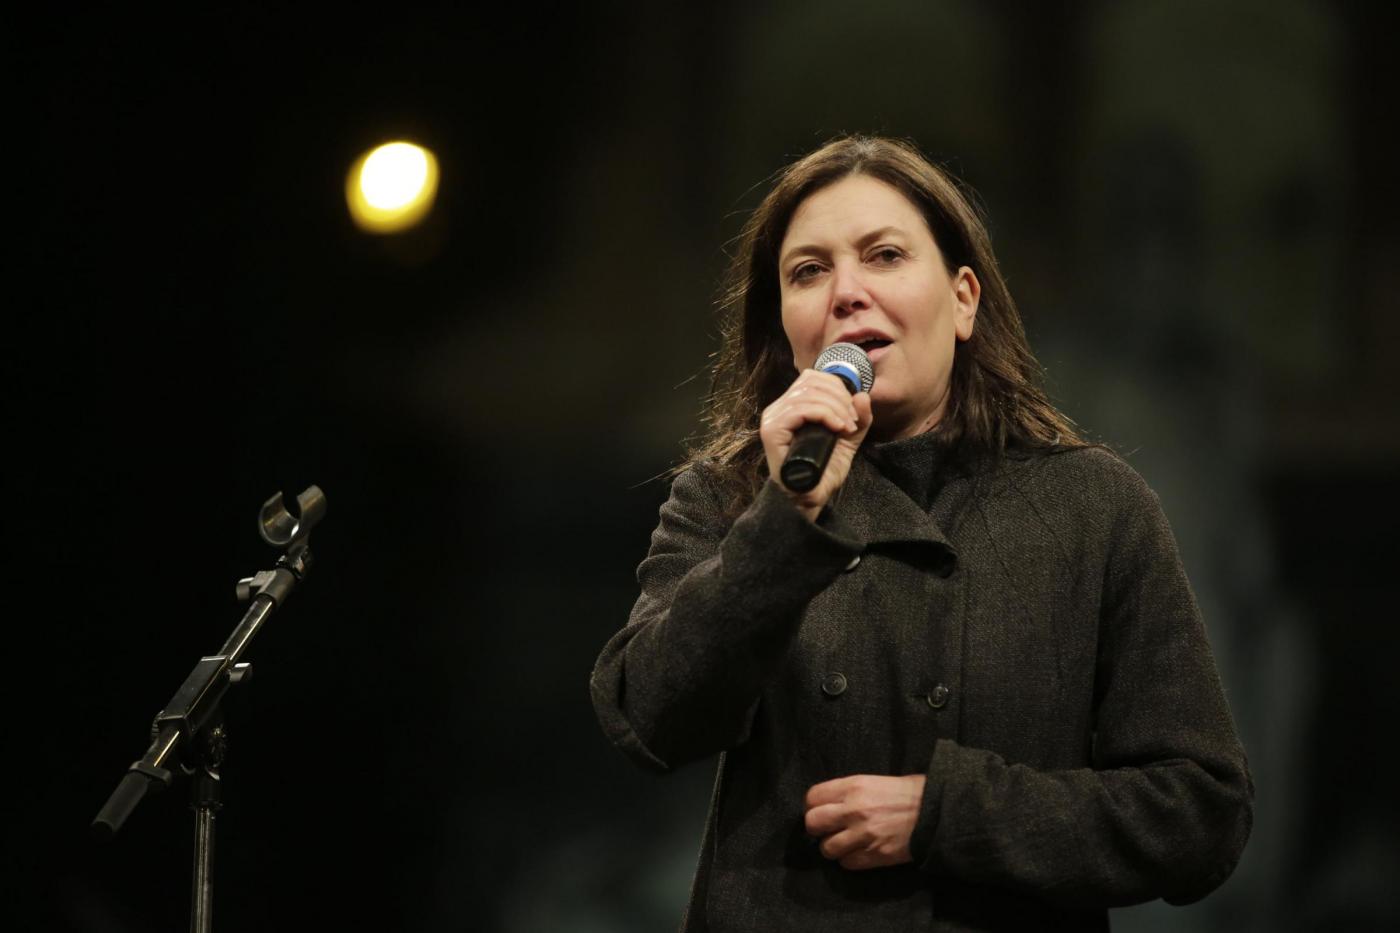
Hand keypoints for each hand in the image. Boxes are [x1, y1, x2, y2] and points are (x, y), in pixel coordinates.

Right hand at [759, 370, 872, 519]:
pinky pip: (800, 409)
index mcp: (792, 406)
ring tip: (847, 428)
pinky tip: (837, 428)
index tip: (853, 412)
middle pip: (812, 381)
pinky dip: (824, 414)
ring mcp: (773, 418)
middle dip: (840, 397)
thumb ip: (858, 420)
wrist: (809, 499)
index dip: (838, 387)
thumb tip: (863, 395)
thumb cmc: (823, 472)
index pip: (813, 378)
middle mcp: (779, 408)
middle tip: (852, 421)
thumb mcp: (847, 441)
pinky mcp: (772, 431)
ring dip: (836, 407)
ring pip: (808, 394)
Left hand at [804, 773, 925, 869]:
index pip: (812, 798)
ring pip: (826, 848)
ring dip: (832, 847)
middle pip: (812, 823)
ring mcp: (863, 835)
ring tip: (843, 843)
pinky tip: (858, 852)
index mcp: (853, 786)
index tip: (819, 810)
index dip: (812, 806)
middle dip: (816, 828)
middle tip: (826, 829)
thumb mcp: (873, 781)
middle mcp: (853, 810)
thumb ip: (849, 792)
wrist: (937, 812)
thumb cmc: (907, 792)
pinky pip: (847, 863)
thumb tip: (829, 804)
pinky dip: (849, 860)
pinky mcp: (875, 855)